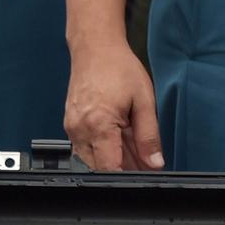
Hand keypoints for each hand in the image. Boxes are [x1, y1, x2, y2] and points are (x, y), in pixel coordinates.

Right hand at [63, 42, 162, 170]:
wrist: (95, 47)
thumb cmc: (118, 67)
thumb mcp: (144, 101)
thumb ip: (149, 136)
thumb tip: (154, 162)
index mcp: (99, 125)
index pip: (110, 168)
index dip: (127, 176)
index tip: (142, 174)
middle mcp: (80, 129)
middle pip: (100, 167)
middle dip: (123, 168)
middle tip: (143, 158)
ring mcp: (72, 128)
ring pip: (92, 160)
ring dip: (113, 158)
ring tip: (131, 142)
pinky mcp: (70, 125)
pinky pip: (85, 147)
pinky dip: (103, 148)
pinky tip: (118, 137)